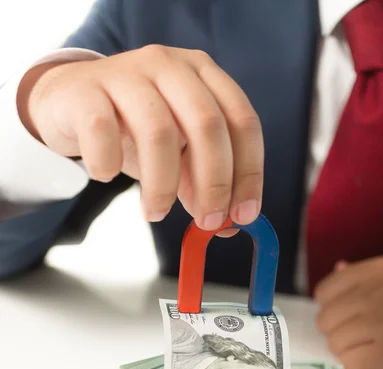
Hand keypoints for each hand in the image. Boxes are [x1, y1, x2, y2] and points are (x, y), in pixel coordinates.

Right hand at [17, 46, 263, 229]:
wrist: (70, 102)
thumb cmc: (132, 129)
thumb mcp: (176, 152)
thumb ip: (201, 182)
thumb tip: (227, 226)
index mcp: (203, 74)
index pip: (242, 122)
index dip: (249, 173)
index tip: (243, 215)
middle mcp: (170, 66)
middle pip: (207, 125)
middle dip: (214, 183)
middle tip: (207, 222)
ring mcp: (127, 72)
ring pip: (159, 132)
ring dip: (163, 185)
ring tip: (155, 213)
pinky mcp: (86, 90)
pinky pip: (103, 131)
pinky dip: (108, 163)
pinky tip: (106, 174)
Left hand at [314, 256, 382, 368]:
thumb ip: (370, 275)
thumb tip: (337, 268)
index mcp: (378, 270)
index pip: (325, 291)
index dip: (334, 309)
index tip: (349, 318)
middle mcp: (374, 292)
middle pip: (327, 320)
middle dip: (342, 333)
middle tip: (365, 339)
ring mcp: (380, 322)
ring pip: (336, 344)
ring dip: (353, 352)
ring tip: (377, 352)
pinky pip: (350, 364)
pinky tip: (379, 366)